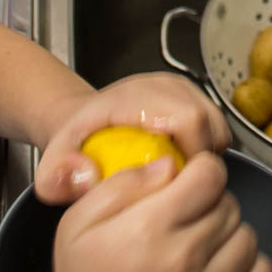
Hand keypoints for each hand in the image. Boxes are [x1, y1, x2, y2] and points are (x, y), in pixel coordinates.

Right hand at [32, 153, 271, 271]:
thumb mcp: (78, 224)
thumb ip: (122, 183)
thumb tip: (169, 164)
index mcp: (150, 229)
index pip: (210, 174)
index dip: (201, 168)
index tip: (187, 179)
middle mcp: (186, 258)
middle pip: (229, 201)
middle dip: (209, 201)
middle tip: (183, 217)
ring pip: (247, 233)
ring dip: (227, 232)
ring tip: (198, 242)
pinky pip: (263, 271)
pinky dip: (248, 264)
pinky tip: (219, 265)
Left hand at [35, 72, 231, 203]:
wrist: (82, 121)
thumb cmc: (76, 142)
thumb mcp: (54, 161)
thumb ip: (59, 175)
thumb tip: (89, 177)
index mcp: (137, 95)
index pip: (190, 118)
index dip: (194, 154)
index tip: (178, 183)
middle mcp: (164, 85)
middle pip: (210, 122)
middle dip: (203, 160)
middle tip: (181, 186)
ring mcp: (181, 89)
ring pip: (217, 124)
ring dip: (206, 156)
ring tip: (178, 176)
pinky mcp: (191, 97)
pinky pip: (214, 126)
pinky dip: (206, 149)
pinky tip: (181, 164)